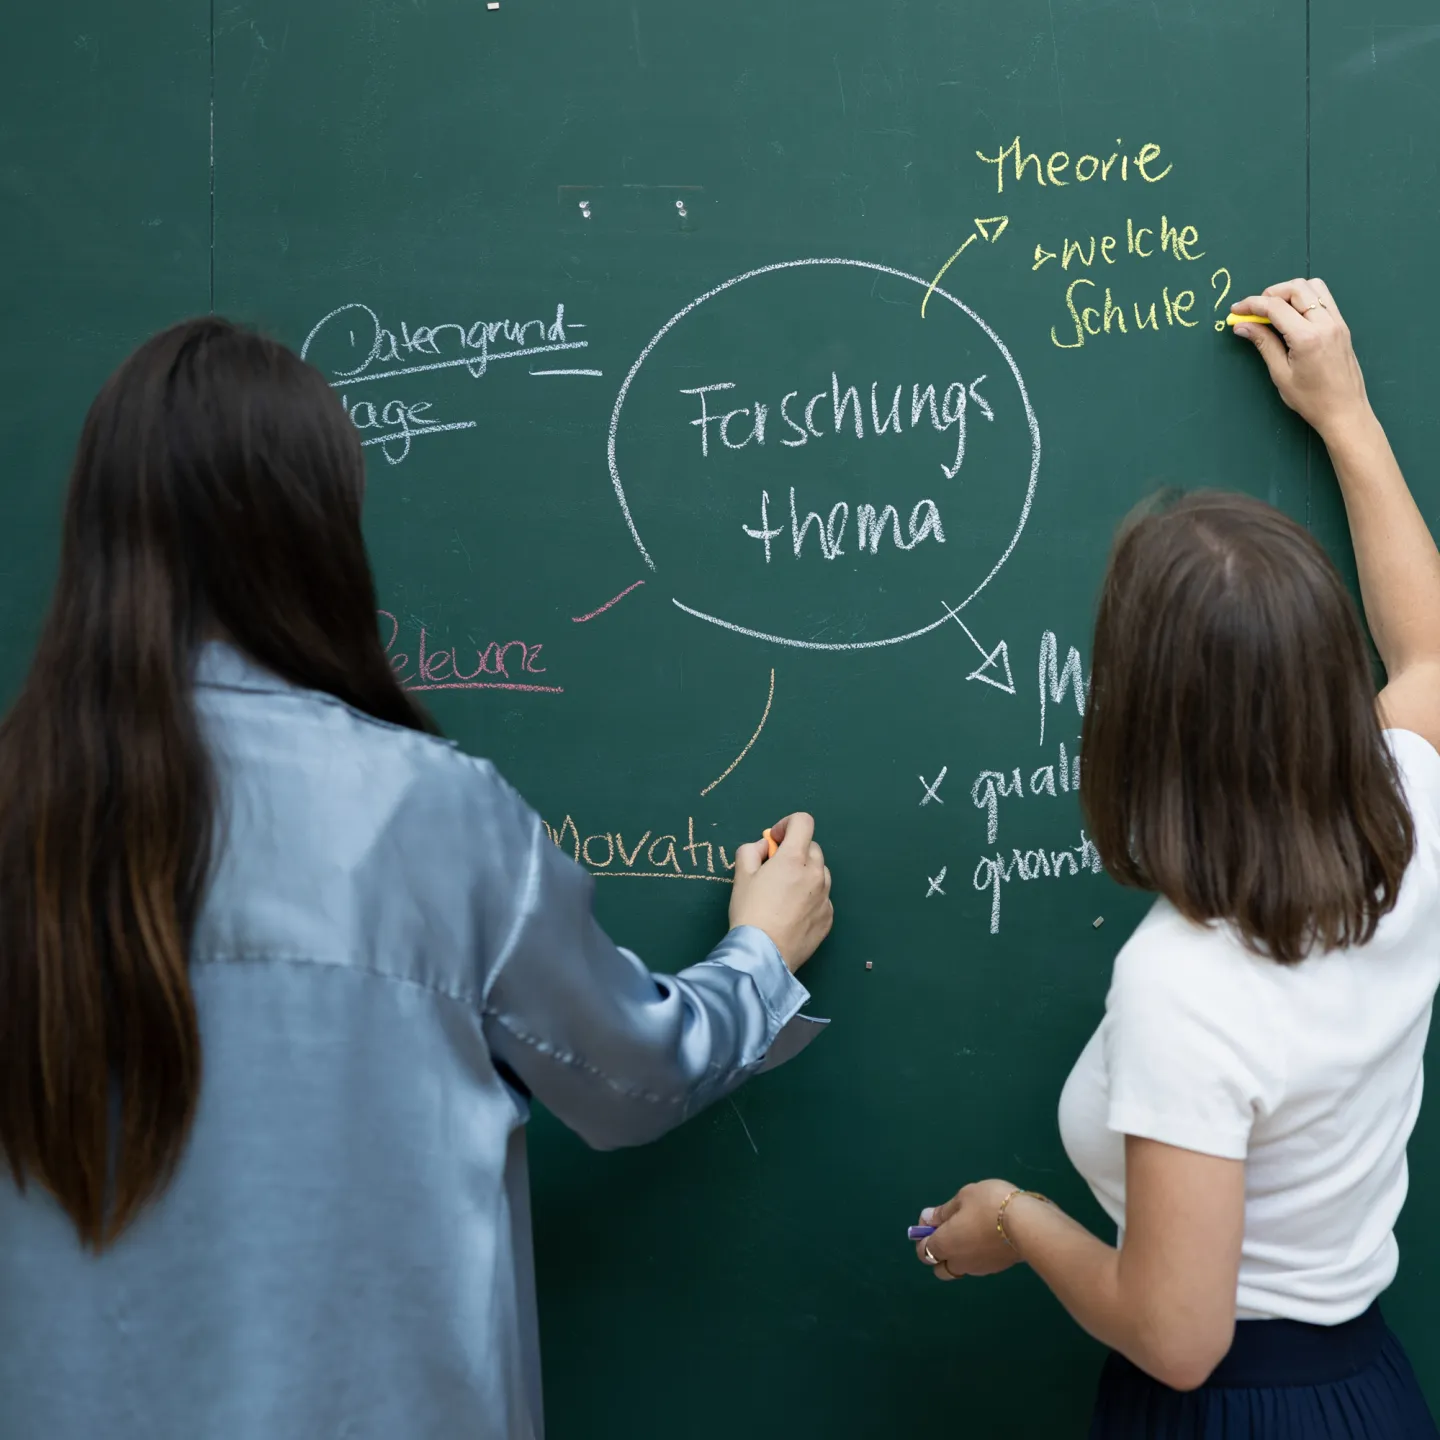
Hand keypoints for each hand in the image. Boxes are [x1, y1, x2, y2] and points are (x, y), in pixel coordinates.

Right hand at [729, 812, 832, 973]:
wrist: (763, 954)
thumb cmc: (749, 912)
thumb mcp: (741, 875)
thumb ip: (751, 850)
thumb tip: (765, 847)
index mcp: (794, 858)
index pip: (804, 822)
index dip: (787, 825)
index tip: (775, 841)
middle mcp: (816, 874)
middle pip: (812, 847)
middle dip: (794, 852)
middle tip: (774, 870)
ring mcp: (826, 897)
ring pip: (820, 873)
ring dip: (805, 874)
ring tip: (785, 894)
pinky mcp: (829, 917)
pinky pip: (822, 897)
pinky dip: (810, 897)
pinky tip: (792, 914)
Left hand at [913, 1179, 1024, 1280]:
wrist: (1027, 1224)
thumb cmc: (989, 1205)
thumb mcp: (963, 1198)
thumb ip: (943, 1212)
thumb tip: (927, 1218)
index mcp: (945, 1245)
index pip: (922, 1251)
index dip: (923, 1236)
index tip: (932, 1219)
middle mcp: (958, 1262)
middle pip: (939, 1268)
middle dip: (939, 1253)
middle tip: (950, 1230)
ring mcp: (979, 1268)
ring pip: (960, 1267)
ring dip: (959, 1254)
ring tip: (972, 1229)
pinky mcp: (997, 1268)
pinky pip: (978, 1264)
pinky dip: (976, 1253)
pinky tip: (987, 1235)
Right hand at [1229, 278, 1372, 441]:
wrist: (1345, 410)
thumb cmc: (1311, 400)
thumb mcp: (1281, 374)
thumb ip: (1263, 343)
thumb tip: (1242, 326)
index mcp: (1307, 338)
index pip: (1275, 307)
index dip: (1251, 304)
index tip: (1236, 310)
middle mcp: (1325, 323)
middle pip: (1296, 288)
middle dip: (1271, 293)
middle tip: (1255, 310)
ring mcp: (1337, 322)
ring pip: (1313, 287)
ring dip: (1290, 291)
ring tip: (1275, 309)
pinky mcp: (1342, 325)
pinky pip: (1324, 298)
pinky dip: (1305, 298)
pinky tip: (1293, 314)